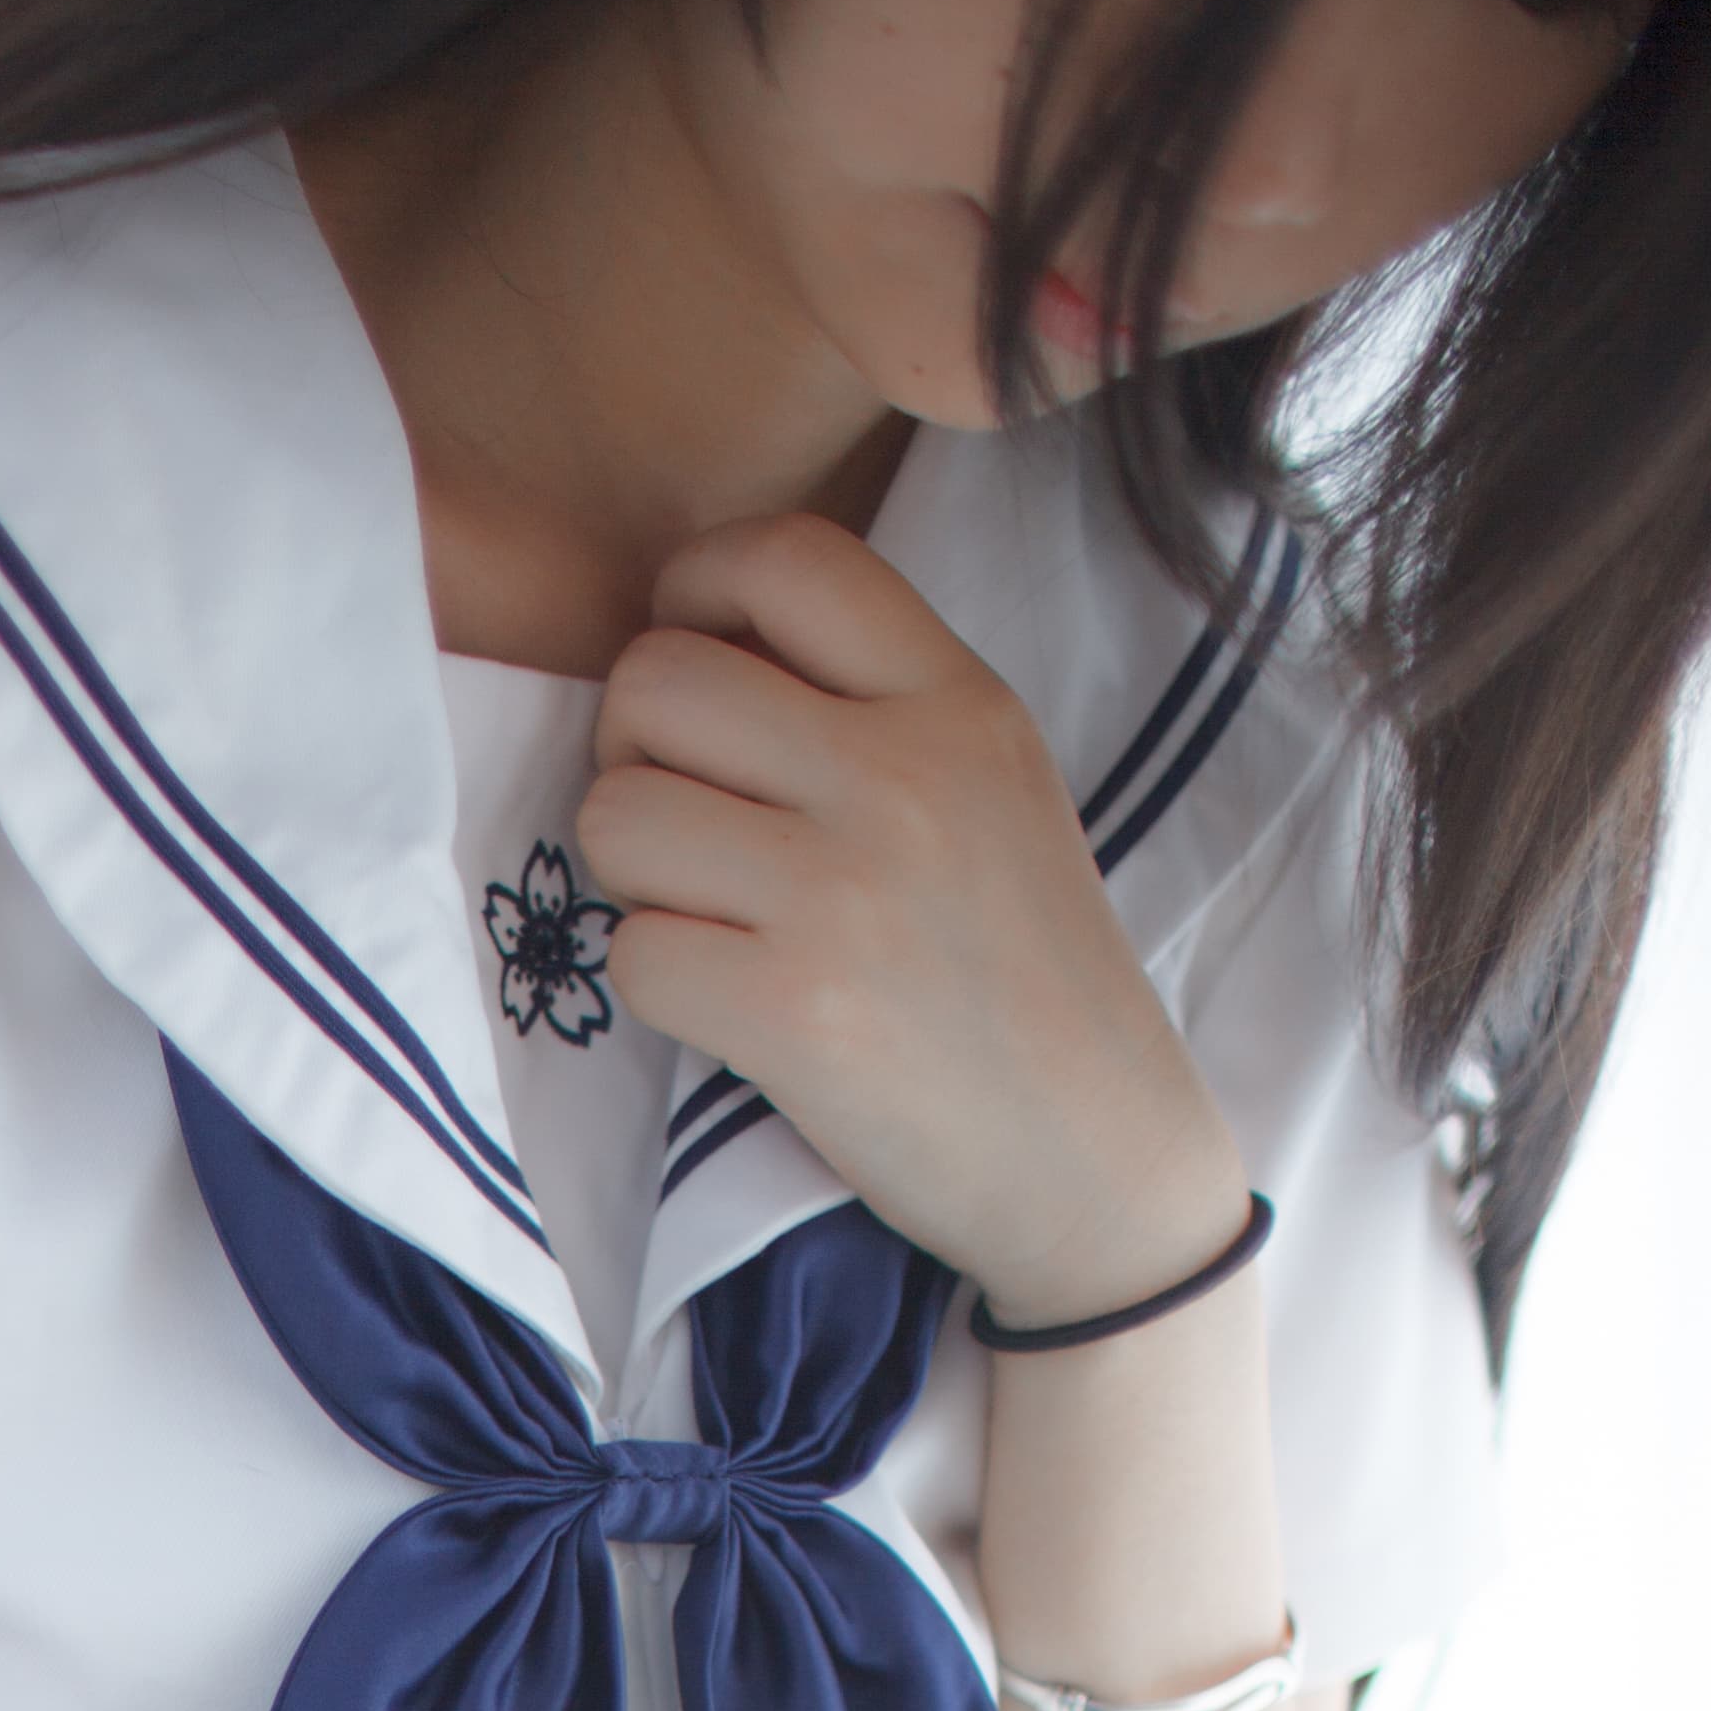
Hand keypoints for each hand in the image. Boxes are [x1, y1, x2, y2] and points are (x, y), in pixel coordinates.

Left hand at [579, 514, 1253, 1328]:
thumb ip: (873, 704)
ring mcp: (841, 891)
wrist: (1094, 1153)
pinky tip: (724, 1002)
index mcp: (956, 699)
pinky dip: (655, 982)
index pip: (783, 557)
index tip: (693, 671)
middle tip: (684, 824)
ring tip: (705, 913)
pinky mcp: (791, 1008)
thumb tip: (699, 650)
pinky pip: (631, 952)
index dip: (692, 593)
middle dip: (634, 753)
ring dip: (631, 874)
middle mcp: (899, 773)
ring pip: (617, 815)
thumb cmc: (1022, 972)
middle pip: (655, 680)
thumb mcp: (992, 786)